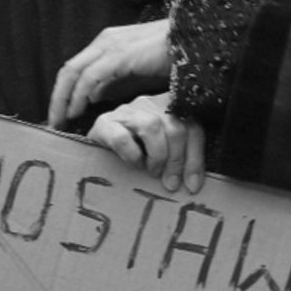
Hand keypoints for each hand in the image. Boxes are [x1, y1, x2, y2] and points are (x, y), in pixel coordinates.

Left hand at [48, 19, 170, 128]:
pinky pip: (90, 77)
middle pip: (68, 70)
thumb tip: (93, 97)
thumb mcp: (134, 74)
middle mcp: (103, 41)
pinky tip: (77, 110)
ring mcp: (109, 46)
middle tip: (53, 122)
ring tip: (61, 121)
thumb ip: (114, 84)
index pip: (75, 69)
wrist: (192, 41)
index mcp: (106, 43)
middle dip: (57, 98)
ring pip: (73, 73)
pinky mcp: (118, 54)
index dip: (64, 93)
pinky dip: (79, 95)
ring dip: (63, 99)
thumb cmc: (168, 57)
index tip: (60, 116)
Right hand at [88, 92, 205, 194]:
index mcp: (170, 109)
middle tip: (171, 183)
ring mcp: (127, 111)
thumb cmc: (136, 155)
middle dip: (177, 160)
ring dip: (157, 156)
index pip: (192, 128)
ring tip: (153, 172)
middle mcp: (151, 104)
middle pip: (175, 127)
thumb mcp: (162, 155)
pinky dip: (132, 155)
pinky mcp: (104, 123)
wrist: (95, 152)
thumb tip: (193, 185)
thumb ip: (178, 160)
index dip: (195, 159)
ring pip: (152, 126)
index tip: (193, 186)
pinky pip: (122, 137)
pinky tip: (134, 165)